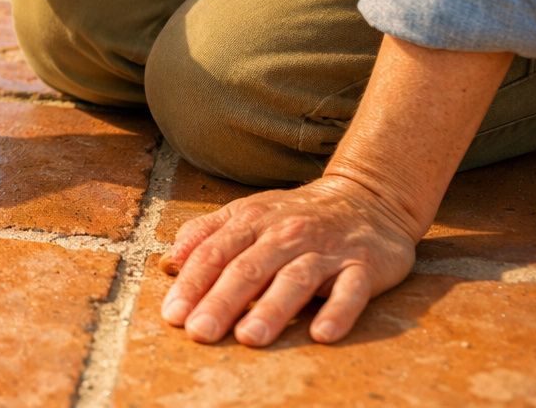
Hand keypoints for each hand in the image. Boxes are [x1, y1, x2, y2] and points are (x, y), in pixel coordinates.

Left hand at [159, 175, 419, 345]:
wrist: (367, 198)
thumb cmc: (294, 215)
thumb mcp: (246, 214)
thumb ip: (205, 235)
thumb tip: (168, 263)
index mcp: (251, 220)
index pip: (214, 252)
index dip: (191, 283)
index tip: (173, 315)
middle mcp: (285, 233)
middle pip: (248, 268)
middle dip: (221, 301)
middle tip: (200, 333)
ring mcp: (325, 250)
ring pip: (295, 279)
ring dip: (271, 309)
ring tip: (248, 338)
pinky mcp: (363, 266)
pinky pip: (352, 290)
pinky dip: (338, 312)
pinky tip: (321, 334)